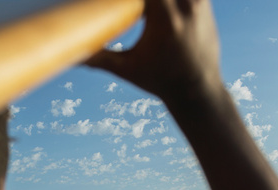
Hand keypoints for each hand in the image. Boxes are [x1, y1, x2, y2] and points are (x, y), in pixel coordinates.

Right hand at [87, 0, 221, 102]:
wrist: (198, 92)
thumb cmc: (160, 81)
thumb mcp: (127, 69)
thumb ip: (99, 58)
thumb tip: (72, 53)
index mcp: (165, 19)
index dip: (124, 0)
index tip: (114, 4)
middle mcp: (187, 6)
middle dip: (143, 1)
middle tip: (132, 9)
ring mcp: (199, 3)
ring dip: (157, 0)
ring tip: (145, 13)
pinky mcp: (205, 3)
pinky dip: (169, 1)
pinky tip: (158, 10)